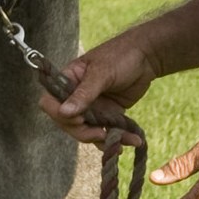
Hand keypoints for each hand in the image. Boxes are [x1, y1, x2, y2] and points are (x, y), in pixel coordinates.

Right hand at [41, 36, 157, 142]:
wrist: (148, 56)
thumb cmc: (121, 55)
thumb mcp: (101, 73)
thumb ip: (83, 93)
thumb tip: (64, 112)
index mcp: (68, 80)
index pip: (50, 102)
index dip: (59, 115)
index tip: (79, 119)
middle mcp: (76, 96)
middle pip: (67, 123)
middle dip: (83, 132)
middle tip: (101, 133)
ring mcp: (92, 107)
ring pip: (87, 131)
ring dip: (102, 139)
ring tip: (120, 142)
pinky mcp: (108, 114)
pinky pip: (107, 131)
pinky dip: (117, 139)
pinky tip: (131, 140)